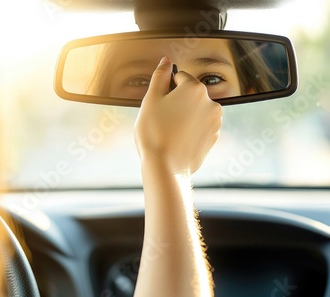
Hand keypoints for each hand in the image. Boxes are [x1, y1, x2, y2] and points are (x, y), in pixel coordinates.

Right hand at [134, 56, 221, 174]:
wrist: (165, 167)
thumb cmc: (154, 134)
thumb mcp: (150, 100)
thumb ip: (160, 76)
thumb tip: (166, 61)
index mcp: (195, 88)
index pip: (179, 77)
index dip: (165, 89)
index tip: (159, 104)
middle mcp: (210, 102)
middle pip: (189, 94)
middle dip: (176, 103)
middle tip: (162, 119)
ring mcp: (214, 121)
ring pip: (195, 111)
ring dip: (184, 116)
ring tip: (170, 131)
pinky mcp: (213, 137)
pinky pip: (200, 126)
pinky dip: (190, 130)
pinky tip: (177, 139)